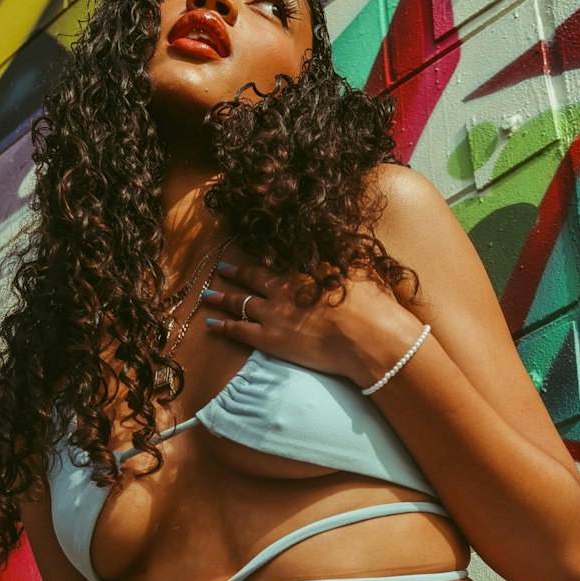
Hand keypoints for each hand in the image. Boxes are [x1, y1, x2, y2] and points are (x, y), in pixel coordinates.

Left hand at [200, 260, 421, 387]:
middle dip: (236, 272)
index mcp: (306, 269)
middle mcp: (284, 286)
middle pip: (253, 276)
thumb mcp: (362, 268)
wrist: (367, 336)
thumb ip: (347, 256)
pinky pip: (238, 330)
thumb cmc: (372, 305)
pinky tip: (210, 324)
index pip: (279, 259)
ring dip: (222, 297)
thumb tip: (344, 242)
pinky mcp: (270, 338)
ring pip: (240, 301)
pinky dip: (222, 326)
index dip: (265, 256)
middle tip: (222, 268)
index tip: (256, 251)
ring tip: (208, 295)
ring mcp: (274, 312)